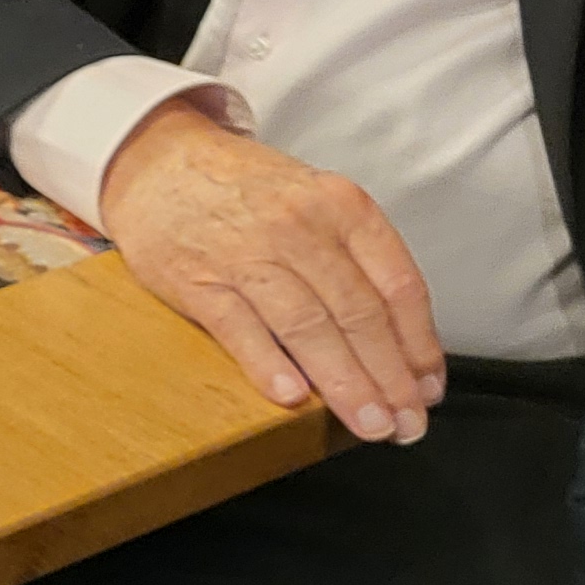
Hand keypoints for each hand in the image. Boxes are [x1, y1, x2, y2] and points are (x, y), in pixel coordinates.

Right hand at [100, 99, 445, 441]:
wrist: (155, 160)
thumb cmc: (244, 191)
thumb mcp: (315, 200)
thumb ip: (353, 259)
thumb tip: (397, 343)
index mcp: (341, 206)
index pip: (398, 286)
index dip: (420, 346)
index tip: (428, 388)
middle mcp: (299, 225)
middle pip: (358, 314)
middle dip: (390, 379)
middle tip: (407, 424)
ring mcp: (245, 252)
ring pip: (308, 326)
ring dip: (345, 384)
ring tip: (369, 423)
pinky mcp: (195, 278)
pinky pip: (239, 327)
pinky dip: (268, 364)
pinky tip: (292, 397)